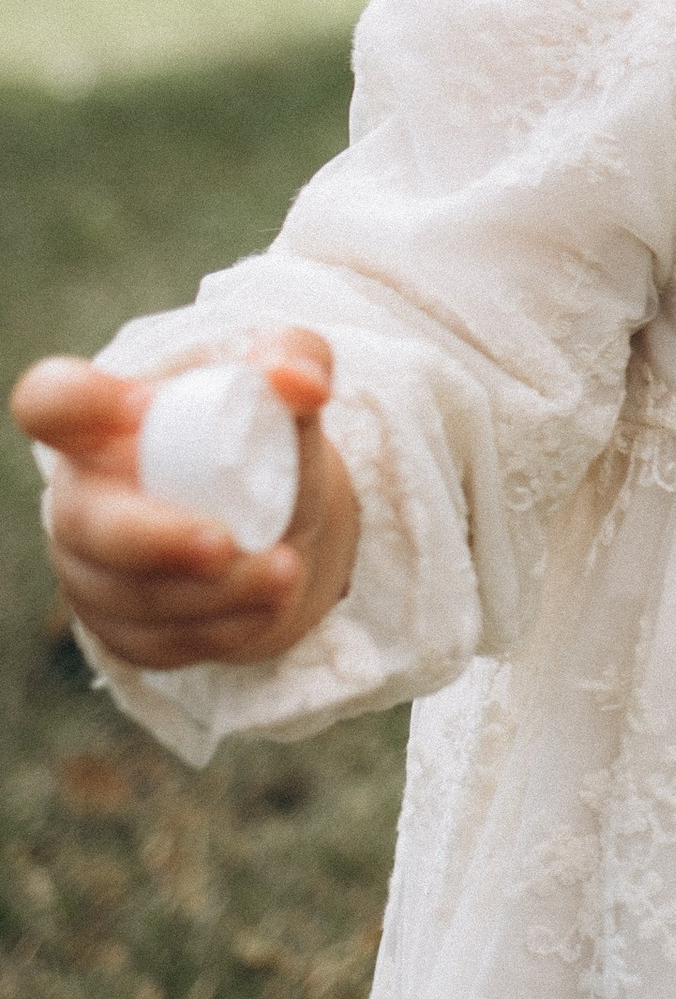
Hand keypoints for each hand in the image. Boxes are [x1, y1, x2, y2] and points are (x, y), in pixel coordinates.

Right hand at [13, 329, 357, 671]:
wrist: (279, 520)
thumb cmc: (262, 435)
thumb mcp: (285, 384)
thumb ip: (294, 357)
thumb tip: (300, 382)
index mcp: (101, 423)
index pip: (51, 401)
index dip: (77, 404)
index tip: (145, 408)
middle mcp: (82, 497)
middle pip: (89, 525)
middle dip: (155, 539)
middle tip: (224, 543)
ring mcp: (94, 570)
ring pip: (134, 595)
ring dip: (212, 593)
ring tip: (286, 572)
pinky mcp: (122, 629)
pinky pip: (162, 641)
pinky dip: (224, 627)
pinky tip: (272, 604)